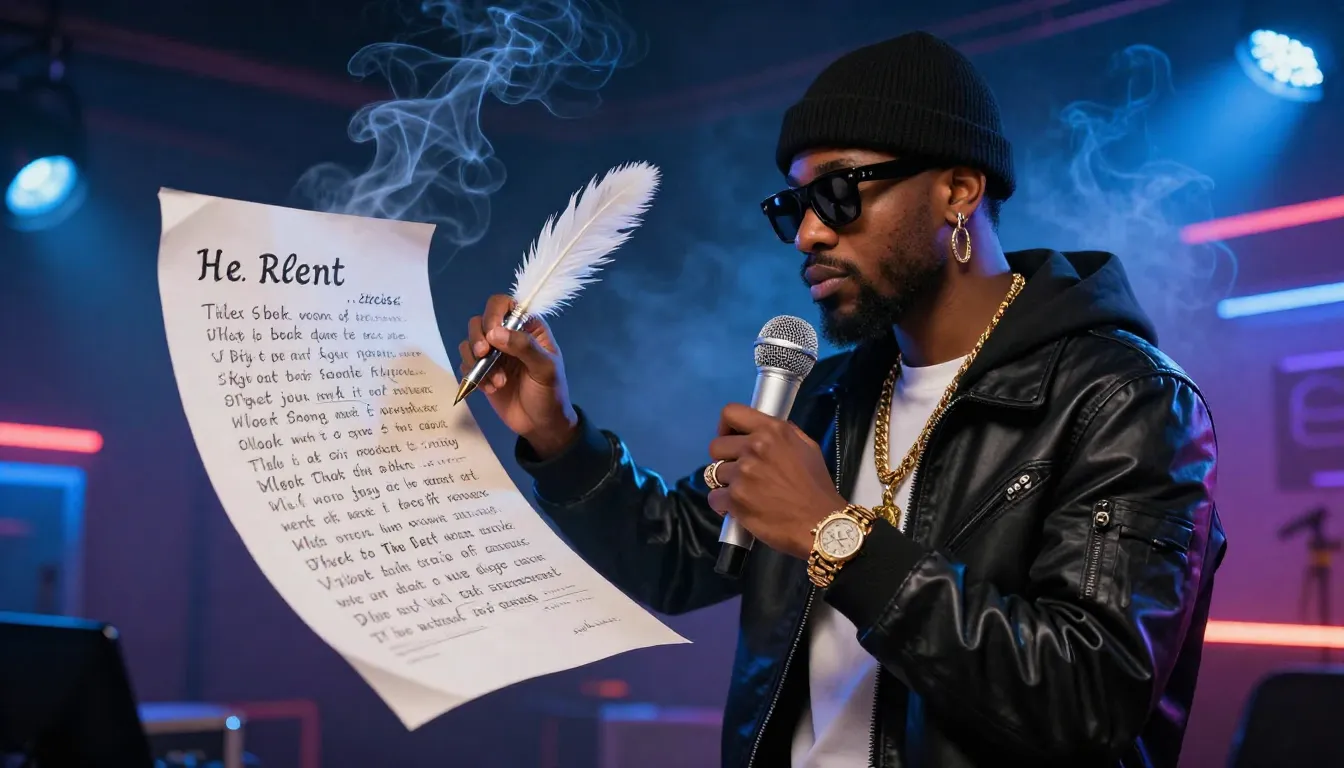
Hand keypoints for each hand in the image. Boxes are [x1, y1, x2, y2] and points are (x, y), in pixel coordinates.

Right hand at [458, 294, 578, 457]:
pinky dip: (473, 375)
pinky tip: (490, 389)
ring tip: (496, 382)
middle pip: (480, 320)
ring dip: (476, 359)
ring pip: (470, 341)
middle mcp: (509, 336)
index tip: (493, 333)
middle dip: (478, 336)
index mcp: (529, 328)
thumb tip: (494, 332)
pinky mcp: (482, 372)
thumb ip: (524, 346)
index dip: (494, 313)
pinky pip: (466, 363)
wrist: (541, 426)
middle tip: (484, 353)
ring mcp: (494, 354)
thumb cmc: (550, 394)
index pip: (505, 304)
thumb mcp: (545, 369)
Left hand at [706, 403, 846, 559]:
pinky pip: (714, 497)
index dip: (725, 427)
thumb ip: (785, 434)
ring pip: (714, 473)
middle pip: (716, 446)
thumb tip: (765, 430)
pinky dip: (723, 504)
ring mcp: (742, 473)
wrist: (820, 525)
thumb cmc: (817, 488)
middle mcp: (754, 447)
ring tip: (744, 493)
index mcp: (772, 431)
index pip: (731, 412)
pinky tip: (738, 508)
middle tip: (739, 472)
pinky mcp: (734, 498)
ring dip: (726, 483)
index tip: (729, 439)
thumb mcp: (808, 448)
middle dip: (724, 459)